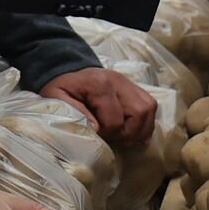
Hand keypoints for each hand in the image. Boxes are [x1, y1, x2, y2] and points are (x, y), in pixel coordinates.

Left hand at [43, 67, 157, 143]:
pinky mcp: (135, 87)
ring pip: (149, 108)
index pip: (114, 120)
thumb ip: (74, 113)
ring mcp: (129, 83)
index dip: (107, 134)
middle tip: (116, 139)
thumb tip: (97, 128)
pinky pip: (150, 105)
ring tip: (126, 136)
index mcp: (100, 85)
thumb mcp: (57, 99)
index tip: (96, 134)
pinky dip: (146, 121)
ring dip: (141, 128)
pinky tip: (134, 131)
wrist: (69, 70)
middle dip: (129, 133)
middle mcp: (120, 81)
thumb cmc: (63, 88)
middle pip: (139, 112)